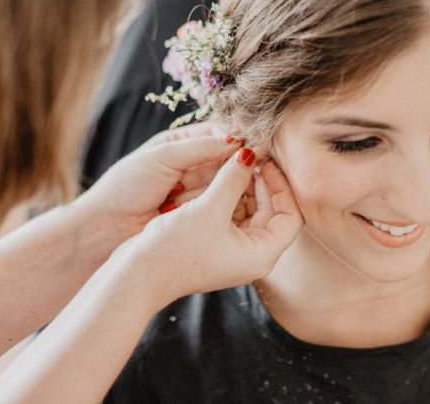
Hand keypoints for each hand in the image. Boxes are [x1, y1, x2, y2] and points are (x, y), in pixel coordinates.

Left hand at [76, 123, 239, 246]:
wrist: (106, 227)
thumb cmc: (127, 186)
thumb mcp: (164, 158)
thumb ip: (200, 148)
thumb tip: (236, 140)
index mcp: (178, 144)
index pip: (216, 135)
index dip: (235, 138)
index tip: (254, 143)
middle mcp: (188, 166)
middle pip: (224, 159)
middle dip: (240, 161)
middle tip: (262, 164)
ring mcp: (193, 192)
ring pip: (225, 182)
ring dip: (236, 183)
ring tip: (255, 184)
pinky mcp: (194, 215)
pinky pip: (219, 204)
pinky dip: (230, 203)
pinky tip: (242, 203)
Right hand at [123, 147, 302, 302]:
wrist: (138, 276)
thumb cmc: (175, 249)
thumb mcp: (209, 208)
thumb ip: (233, 178)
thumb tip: (250, 152)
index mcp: (261, 255)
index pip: (291, 216)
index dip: (283, 186)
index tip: (265, 163)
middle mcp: (252, 256)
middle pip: (274, 213)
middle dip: (264, 183)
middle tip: (250, 156)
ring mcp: (234, 252)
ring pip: (253, 213)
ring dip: (246, 187)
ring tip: (234, 163)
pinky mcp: (217, 246)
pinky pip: (234, 217)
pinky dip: (231, 197)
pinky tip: (219, 179)